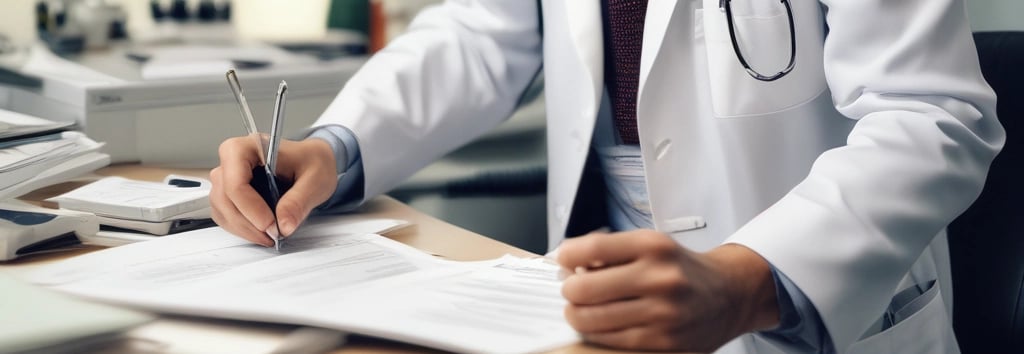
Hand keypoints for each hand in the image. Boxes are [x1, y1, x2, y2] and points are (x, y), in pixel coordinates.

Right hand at [210, 136, 337, 245]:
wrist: (311, 163)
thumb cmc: (311, 162)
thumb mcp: (315, 178)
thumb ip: (299, 201)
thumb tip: (283, 225)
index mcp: (247, 147)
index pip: (236, 182)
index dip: (251, 208)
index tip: (271, 225)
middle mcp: (232, 160)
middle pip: (225, 198)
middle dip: (248, 223)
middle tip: (274, 234)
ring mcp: (227, 178)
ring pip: (222, 210)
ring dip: (244, 229)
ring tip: (271, 235)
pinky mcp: (229, 194)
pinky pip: (225, 216)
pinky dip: (242, 229)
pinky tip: (262, 232)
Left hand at [557, 230, 779, 351]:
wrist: (729, 295)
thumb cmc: (681, 269)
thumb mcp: (652, 244)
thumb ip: (612, 251)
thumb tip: (567, 263)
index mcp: (653, 246)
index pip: (590, 248)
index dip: (566, 256)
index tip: (564, 261)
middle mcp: (659, 277)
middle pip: (583, 288)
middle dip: (569, 290)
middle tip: (572, 289)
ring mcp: (662, 312)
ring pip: (591, 319)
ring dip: (576, 314)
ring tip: (581, 308)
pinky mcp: (663, 340)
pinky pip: (610, 340)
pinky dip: (595, 332)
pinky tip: (599, 324)